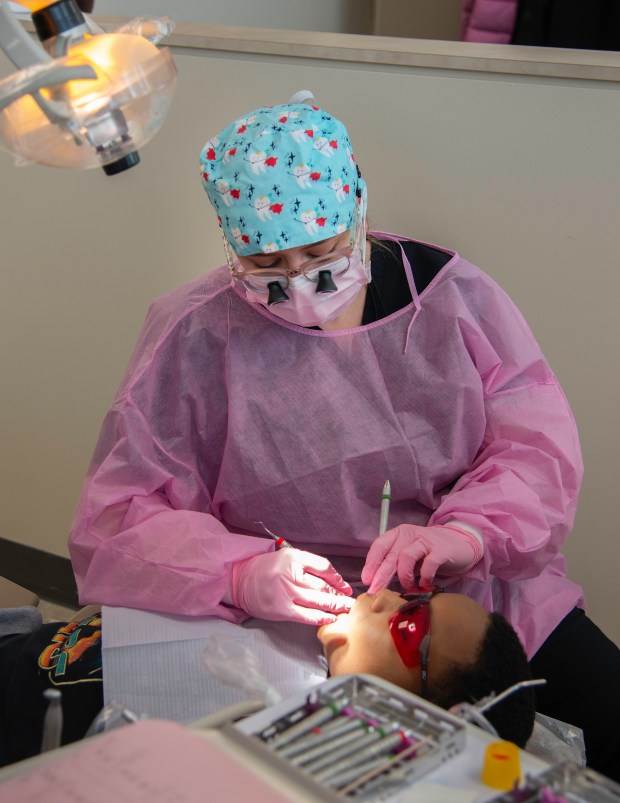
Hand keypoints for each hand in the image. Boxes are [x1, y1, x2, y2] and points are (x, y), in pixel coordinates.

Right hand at [230, 548, 353, 624]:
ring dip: (335, 606)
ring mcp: (286, 593)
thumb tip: (333, 578)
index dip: (338, 578)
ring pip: (317, 600)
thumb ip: (308, 564)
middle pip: (323, 586)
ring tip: (347, 609)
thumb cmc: (267, 568)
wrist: (241, 581)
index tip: (345, 586)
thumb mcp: (288, 557)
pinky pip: (306, 615)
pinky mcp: (282, 610)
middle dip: (340, 594)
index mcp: (294, 557)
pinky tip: (331, 619)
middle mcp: (291, 574)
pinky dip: (320, 618)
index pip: (324, 567)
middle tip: (352, 601)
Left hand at [361, 523, 482, 592]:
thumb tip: (376, 582)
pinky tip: (424, 583)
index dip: (371, 563)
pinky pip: (429, 564)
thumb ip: (395, 562)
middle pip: (390, 555)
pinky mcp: (441, 550)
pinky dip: (424, 576)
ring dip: (404, 576)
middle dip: (381, 574)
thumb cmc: (429, 551)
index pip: (380, 545)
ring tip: (407, 586)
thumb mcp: (409, 553)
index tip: (366, 580)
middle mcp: (410, 534)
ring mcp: (426, 541)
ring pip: (406, 557)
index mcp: (398, 534)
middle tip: (376, 590)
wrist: (460, 543)